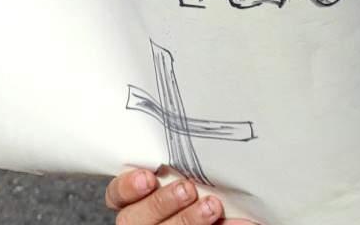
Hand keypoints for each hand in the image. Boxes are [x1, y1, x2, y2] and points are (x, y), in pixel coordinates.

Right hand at [103, 169, 257, 224]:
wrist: (226, 211)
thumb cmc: (205, 187)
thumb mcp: (187, 175)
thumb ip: (181, 168)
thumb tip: (198, 143)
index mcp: (137, 202)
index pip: (117, 196)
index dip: (126, 187)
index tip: (147, 177)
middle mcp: (143, 224)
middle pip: (133, 219)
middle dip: (160, 204)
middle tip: (187, 189)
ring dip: (187, 221)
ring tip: (212, 207)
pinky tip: (242, 223)